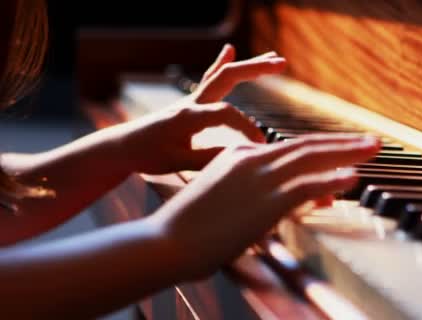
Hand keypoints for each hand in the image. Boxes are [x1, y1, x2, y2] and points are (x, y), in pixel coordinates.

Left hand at [115, 45, 285, 173]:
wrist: (123, 146)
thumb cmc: (147, 155)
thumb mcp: (176, 162)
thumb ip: (207, 159)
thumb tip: (240, 156)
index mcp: (188, 116)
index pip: (226, 113)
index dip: (247, 127)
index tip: (260, 145)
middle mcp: (191, 101)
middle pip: (227, 77)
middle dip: (256, 69)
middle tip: (282, 63)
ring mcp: (192, 99)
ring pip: (223, 75)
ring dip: (249, 65)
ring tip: (273, 58)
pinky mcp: (192, 102)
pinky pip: (211, 78)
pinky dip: (222, 64)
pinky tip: (230, 50)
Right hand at [152, 134, 380, 278]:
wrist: (166, 242)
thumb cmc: (191, 228)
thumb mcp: (224, 201)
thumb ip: (255, 196)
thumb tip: (285, 203)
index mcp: (241, 157)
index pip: (292, 148)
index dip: (323, 147)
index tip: (346, 149)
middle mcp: (252, 160)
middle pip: (308, 145)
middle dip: (345, 142)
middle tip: (374, 141)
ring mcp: (259, 178)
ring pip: (312, 158)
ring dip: (348, 152)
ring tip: (374, 149)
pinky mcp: (263, 201)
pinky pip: (306, 185)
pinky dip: (332, 180)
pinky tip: (353, 177)